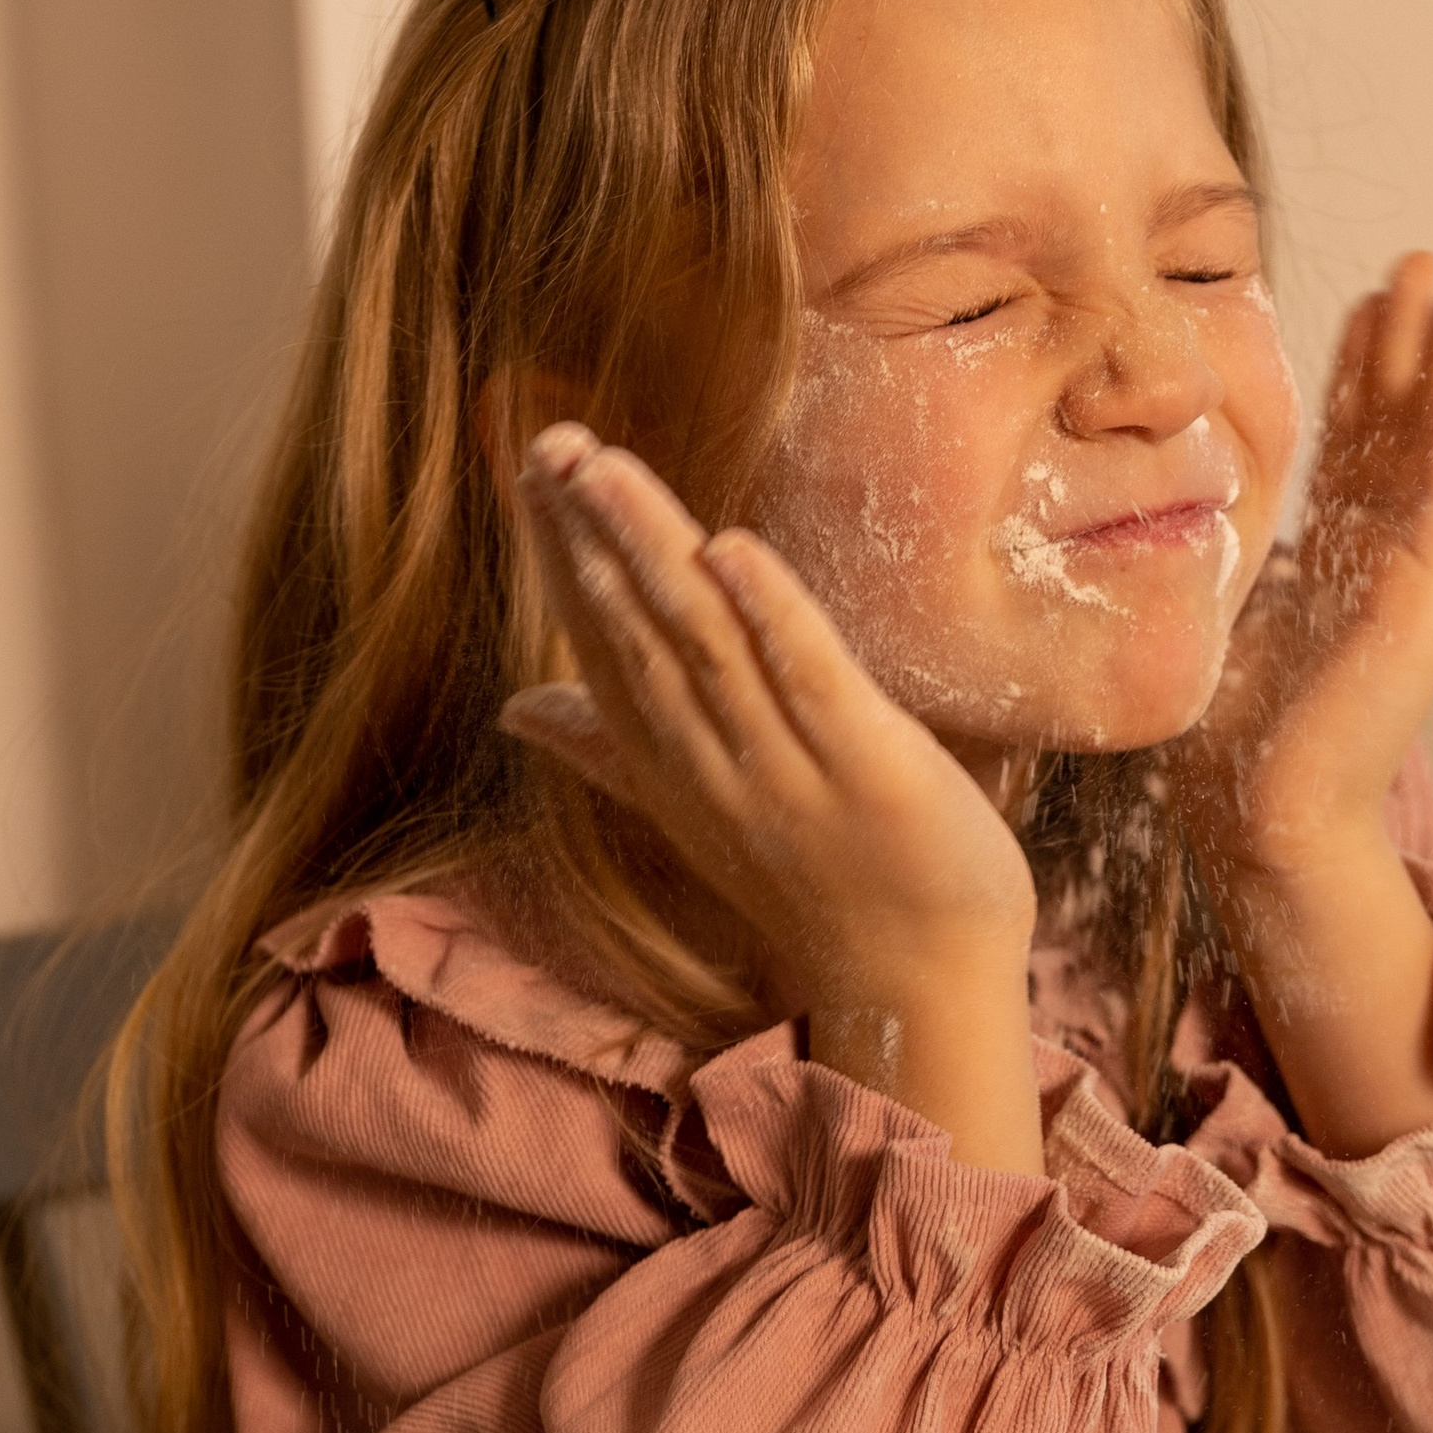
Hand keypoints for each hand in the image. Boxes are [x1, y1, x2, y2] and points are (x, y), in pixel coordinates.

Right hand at [503, 429, 1044, 1170]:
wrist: (917, 989)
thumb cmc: (818, 886)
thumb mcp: (698, 813)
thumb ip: (609, 750)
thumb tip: (514, 708)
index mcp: (670, 767)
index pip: (599, 648)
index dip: (563, 558)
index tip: (533, 470)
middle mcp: (712, 766)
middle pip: (636, 635)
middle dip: (590, 537)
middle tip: (551, 444)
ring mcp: (787, 770)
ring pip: (701, 647)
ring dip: (652, 553)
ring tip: (607, 470)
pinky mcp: (869, 771)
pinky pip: (806, 683)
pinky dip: (768, 615)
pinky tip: (730, 546)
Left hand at [1176, 253, 1432, 895]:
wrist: (1262, 814)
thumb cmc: (1232, 737)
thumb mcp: (1218, 610)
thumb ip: (1219, 556)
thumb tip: (1163, 503)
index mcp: (1332, 559)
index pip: (1352, 442)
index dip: (1361, 370)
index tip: (1364, 298)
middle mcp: (1379, 556)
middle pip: (1402, 425)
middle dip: (1412, 342)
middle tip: (1423, 262)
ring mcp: (1411, 573)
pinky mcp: (1425, 597)